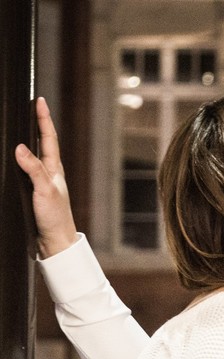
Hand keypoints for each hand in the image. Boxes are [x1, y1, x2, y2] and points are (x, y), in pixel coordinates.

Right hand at [13, 96, 78, 257]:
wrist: (55, 242)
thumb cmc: (55, 218)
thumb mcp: (44, 191)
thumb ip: (34, 169)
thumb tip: (20, 147)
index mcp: (54, 169)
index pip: (48, 138)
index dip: (43, 119)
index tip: (39, 100)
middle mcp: (50, 173)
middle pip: (42, 142)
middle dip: (37, 124)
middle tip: (32, 106)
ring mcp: (43, 182)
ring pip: (35, 155)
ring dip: (31, 139)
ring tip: (25, 124)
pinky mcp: (35, 192)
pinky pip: (26, 169)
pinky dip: (22, 159)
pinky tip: (17, 158)